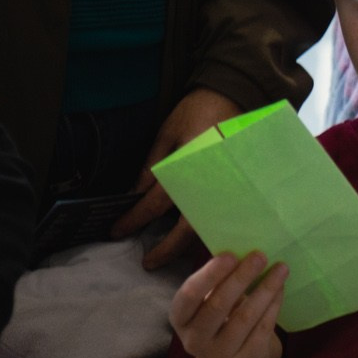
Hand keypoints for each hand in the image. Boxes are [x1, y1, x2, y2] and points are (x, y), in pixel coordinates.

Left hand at [114, 87, 244, 267]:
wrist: (235, 94)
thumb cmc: (197, 111)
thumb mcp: (167, 134)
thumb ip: (152, 166)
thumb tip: (134, 195)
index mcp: (189, 167)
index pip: (156, 202)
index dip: (134, 219)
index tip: (117, 231)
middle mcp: (212, 182)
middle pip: (188, 227)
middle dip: (166, 248)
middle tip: (148, 262)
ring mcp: (230, 187)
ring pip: (210, 226)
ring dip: (191, 246)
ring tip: (175, 257)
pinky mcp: (240, 187)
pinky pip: (225, 216)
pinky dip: (212, 230)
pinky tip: (201, 243)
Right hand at [171, 251, 286, 357]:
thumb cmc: (222, 320)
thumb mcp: (211, 303)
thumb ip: (218, 282)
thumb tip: (243, 251)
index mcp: (180, 319)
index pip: (188, 296)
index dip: (209, 275)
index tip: (231, 255)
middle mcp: (194, 340)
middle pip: (218, 306)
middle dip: (241, 278)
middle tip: (260, 256)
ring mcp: (219, 355)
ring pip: (245, 317)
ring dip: (265, 289)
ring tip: (281, 268)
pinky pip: (263, 328)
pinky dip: (273, 305)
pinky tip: (281, 288)